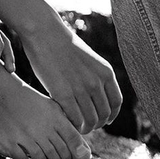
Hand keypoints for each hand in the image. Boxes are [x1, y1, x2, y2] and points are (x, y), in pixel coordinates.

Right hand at [20, 6, 122, 132]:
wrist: (44, 31)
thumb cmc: (62, 44)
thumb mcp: (88, 58)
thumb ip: (96, 76)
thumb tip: (97, 96)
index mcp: (106, 72)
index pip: (116, 103)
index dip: (110, 115)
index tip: (103, 120)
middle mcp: (96, 82)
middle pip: (103, 115)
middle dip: (96, 123)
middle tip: (86, 125)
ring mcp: (80, 88)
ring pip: (90, 120)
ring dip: (84, 127)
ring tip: (76, 126)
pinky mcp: (63, 93)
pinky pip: (74, 118)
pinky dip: (72, 124)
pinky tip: (66, 122)